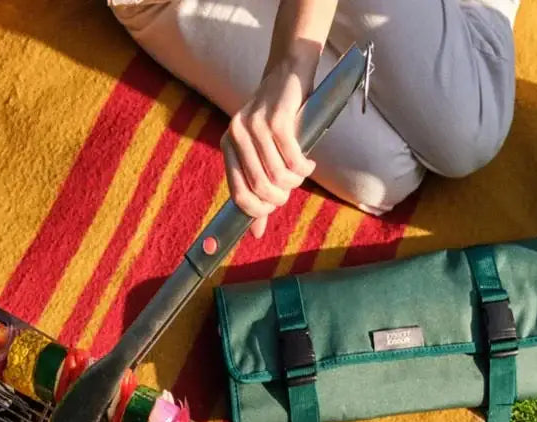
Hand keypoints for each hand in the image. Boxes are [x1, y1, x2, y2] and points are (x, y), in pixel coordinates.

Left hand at [221, 55, 317, 238]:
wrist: (289, 72)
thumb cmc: (278, 120)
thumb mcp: (263, 154)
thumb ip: (257, 190)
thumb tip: (255, 234)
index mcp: (228, 146)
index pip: (239, 197)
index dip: (261, 210)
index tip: (276, 204)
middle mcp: (236, 135)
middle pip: (261, 190)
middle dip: (282, 196)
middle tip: (292, 186)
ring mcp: (255, 126)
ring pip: (278, 177)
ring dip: (296, 180)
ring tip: (302, 171)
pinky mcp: (276, 120)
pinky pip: (293, 160)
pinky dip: (304, 168)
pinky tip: (308, 162)